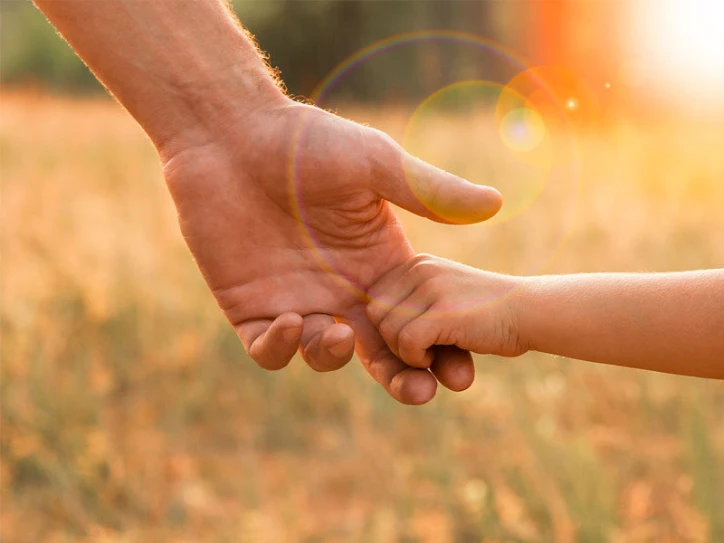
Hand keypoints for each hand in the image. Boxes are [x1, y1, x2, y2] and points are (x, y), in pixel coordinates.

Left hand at [162, 99, 502, 404]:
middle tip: (420, 393)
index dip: (442, 349)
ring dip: (336, 358)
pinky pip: (269, 348)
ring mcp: (297, 300)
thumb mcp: (376, 164)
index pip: (419, 320)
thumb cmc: (307, 143)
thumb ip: (429, 191)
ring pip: (325, 356)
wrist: (233, 135)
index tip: (462, 372)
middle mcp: (342, 289)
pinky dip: (282, 348)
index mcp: (378, 263)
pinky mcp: (250, 306)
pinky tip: (292, 320)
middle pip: (380, 352)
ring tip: (342, 336)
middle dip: (402, 379)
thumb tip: (496, 202)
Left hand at [367, 255, 528, 367]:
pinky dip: (417, 359)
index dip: (392, 328)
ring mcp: (430, 288)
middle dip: (394, 341)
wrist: (533, 311)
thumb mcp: (447, 295)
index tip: (420, 338)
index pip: (377, 302)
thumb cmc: (490, 313)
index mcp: (417, 265)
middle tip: (425, 348)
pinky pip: (406, 343)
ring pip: (387, 331)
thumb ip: (414, 304)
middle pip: (376, 316)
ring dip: (406, 353)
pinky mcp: (441, 311)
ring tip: (435, 350)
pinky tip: (438, 356)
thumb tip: (375, 322)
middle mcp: (419, 269)